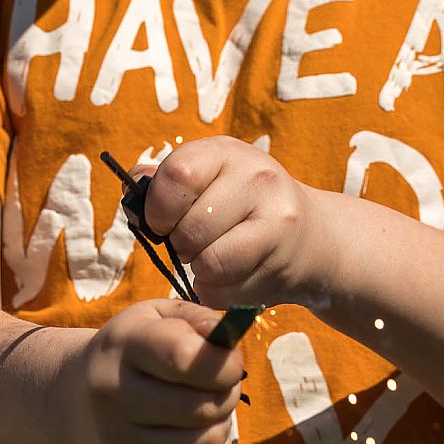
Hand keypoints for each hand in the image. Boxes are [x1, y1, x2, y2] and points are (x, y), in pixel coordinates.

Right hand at [69, 298, 243, 443]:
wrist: (76, 400)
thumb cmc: (131, 350)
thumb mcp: (155, 317)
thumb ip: (197, 319)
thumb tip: (227, 339)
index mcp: (122, 346)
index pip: (184, 358)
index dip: (224, 362)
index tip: (231, 361)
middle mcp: (113, 396)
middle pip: (201, 407)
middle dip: (228, 392)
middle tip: (224, 382)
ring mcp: (120, 443)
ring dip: (223, 423)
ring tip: (210, 405)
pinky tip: (197, 430)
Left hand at [142, 137, 313, 308]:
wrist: (312, 237)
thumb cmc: (243, 207)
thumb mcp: (210, 179)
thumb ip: (164, 181)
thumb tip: (131, 183)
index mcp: (227, 152)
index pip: (177, 175)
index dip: (158, 208)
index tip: (161, 222)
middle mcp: (257, 177)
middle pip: (189, 229)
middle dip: (181, 246)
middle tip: (198, 242)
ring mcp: (276, 218)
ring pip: (207, 263)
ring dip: (200, 271)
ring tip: (216, 258)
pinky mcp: (282, 261)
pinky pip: (225, 291)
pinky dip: (218, 291)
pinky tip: (235, 275)